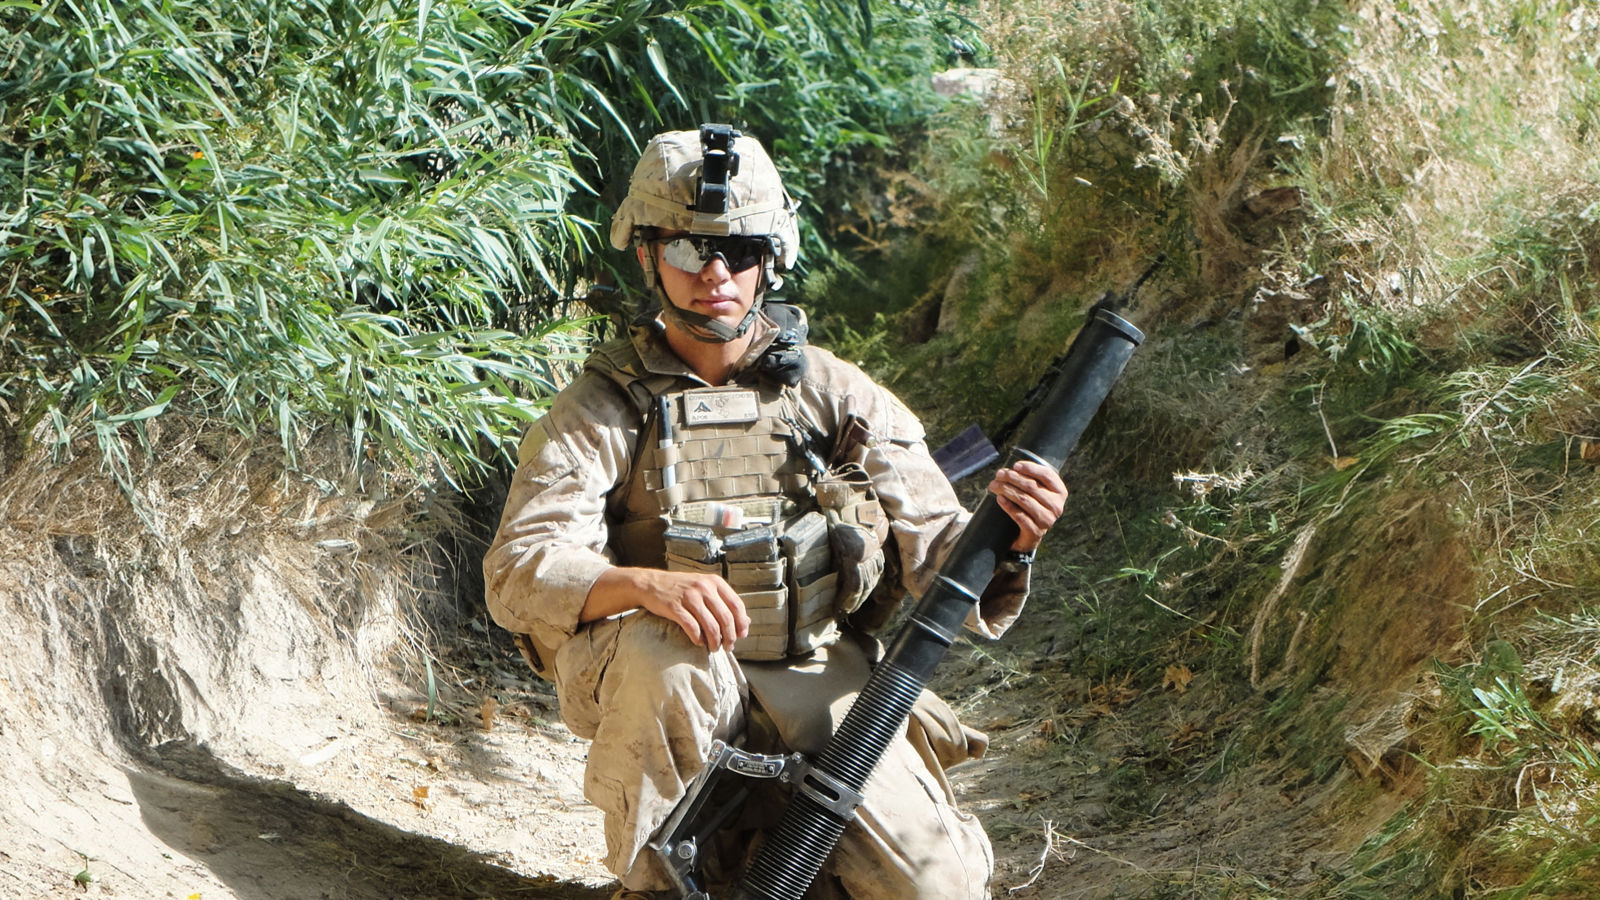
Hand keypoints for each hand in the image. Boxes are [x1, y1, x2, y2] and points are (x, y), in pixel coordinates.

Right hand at [583, 566, 749, 650]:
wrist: (651, 584)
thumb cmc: (682, 588)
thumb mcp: (704, 588)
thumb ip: (723, 601)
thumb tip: (746, 622)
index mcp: (714, 582)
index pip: (736, 605)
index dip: (741, 623)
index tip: (742, 636)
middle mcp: (704, 588)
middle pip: (725, 618)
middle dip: (730, 637)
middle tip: (728, 647)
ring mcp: (689, 597)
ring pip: (711, 626)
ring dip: (715, 642)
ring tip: (713, 648)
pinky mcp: (675, 607)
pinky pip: (692, 628)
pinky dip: (698, 639)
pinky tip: (699, 642)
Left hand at [988, 459, 1067, 552]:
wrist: (1030, 535)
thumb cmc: (1031, 506)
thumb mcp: (1037, 492)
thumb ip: (1030, 479)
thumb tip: (1007, 470)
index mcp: (1060, 492)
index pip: (1047, 475)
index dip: (1030, 468)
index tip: (1015, 465)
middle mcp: (1057, 506)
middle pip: (1032, 486)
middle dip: (1012, 478)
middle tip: (999, 475)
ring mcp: (1047, 520)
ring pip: (1024, 500)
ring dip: (1006, 490)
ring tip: (994, 485)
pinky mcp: (1036, 532)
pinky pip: (1019, 516)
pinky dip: (1008, 506)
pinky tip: (1000, 499)